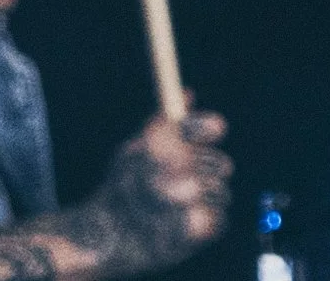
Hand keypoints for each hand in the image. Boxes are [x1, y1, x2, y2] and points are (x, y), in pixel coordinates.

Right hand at [78, 109, 232, 276]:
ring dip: (208, 200)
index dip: (208, 125)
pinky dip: (206, 221)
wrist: (107, 237)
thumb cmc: (121, 190)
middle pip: (222, 163)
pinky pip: (219, 218)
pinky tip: (182, 221)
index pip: (196, 126)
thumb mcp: (133, 150)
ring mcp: (187, 200)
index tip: (217, 127)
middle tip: (189, 180)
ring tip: (180, 206)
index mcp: (155, 146)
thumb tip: (188, 94)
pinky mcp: (199, 226)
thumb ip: (164, 125)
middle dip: (210, 172)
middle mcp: (172, 169)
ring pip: (221, 193)